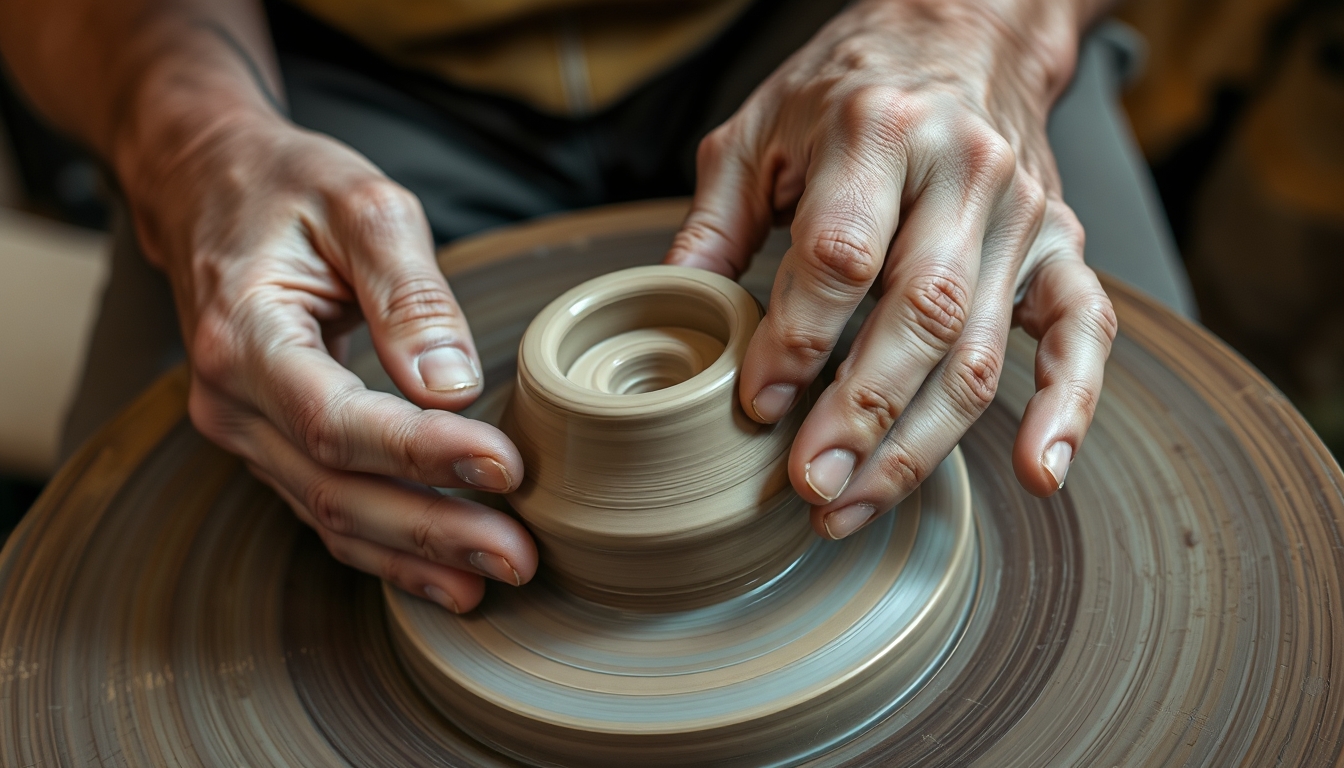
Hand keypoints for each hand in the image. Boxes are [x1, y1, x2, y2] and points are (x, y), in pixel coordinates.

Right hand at [122, 112, 536, 611]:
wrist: (204, 186)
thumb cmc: (287, 187)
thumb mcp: (360, 205)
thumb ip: (410, 295)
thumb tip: (453, 387)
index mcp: (243, 335)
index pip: (337, 420)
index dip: (422, 453)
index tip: (506, 467)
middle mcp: (231, 401)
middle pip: (336, 490)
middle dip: (434, 529)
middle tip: (518, 555)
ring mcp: (245, 432)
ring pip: (331, 516)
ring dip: (417, 554)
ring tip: (498, 575)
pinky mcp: (270, 443)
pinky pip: (327, 509)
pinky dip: (389, 548)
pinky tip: (447, 574)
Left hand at [666, 0, 1116, 537]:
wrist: (964, 29)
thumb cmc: (851, 84)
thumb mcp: (760, 127)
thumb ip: (716, 220)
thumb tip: (675, 308)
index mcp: (878, 131)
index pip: (839, 256)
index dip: (795, 340)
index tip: (755, 402)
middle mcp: (963, 172)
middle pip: (917, 315)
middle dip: (860, 416)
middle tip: (811, 487)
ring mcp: (1022, 214)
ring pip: (979, 350)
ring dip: (919, 443)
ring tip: (856, 503)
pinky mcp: (1061, 245)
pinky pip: (1084, 333)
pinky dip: (1071, 407)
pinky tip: (1038, 471)